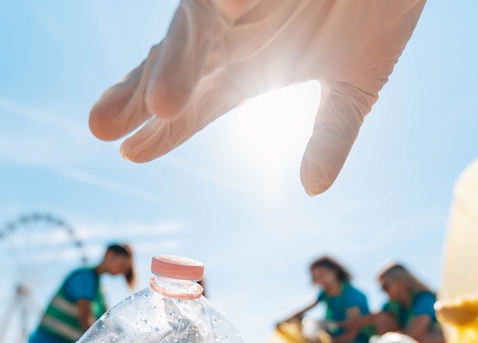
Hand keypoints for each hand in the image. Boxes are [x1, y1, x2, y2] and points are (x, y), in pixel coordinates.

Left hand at [89, 0, 426, 194]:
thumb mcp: (356, 84)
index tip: (130, 153)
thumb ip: (332, 134)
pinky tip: (215, 16)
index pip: (192, 107)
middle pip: (171, 69)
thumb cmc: (376, 7)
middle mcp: (232, 33)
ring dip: (174, 63)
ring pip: (192, 28)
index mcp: (245, 67)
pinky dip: (217, 9)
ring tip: (159, 102)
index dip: (161, 131)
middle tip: (100, 126)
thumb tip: (313, 190)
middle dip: (136, 96)